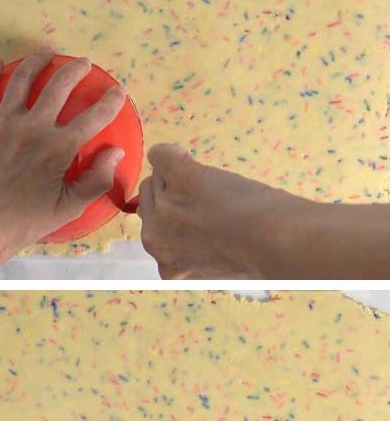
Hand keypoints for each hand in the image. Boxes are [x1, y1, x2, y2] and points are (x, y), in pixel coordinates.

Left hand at [0, 48, 125, 278]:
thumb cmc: (23, 222)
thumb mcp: (68, 208)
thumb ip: (96, 180)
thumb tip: (116, 154)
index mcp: (57, 148)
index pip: (93, 117)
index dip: (110, 102)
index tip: (118, 92)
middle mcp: (31, 127)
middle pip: (58, 86)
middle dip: (76, 70)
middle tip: (84, 63)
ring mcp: (2, 124)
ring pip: (22, 80)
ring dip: (37, 62)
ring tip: (47, 53)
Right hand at [138, 144, 315, 278]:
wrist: (272, 240)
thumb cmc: (255, 258)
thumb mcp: (215, 268)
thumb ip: (195, 259)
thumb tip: (197, 245)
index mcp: (166, 263)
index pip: (155, 231)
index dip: (174, 218)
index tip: (193, 215)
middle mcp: (155, 237)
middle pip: (148, 203)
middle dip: (170, 197)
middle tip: (203, 199)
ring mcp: (164, 205)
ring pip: (157, 179)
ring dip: (176, 177)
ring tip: (209, 185)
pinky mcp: (179, 176)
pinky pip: (161, 156)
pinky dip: (170, 153)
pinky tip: (184, 156)